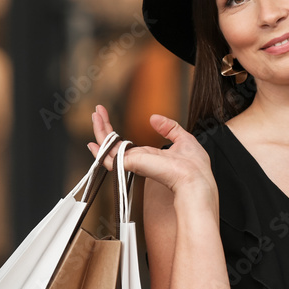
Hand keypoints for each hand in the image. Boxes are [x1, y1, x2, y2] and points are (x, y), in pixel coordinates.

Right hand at [87, 105, 214, 196]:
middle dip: (103, 127)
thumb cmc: (194, 165)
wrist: (195, 177)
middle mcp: (138, 160)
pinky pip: (110, 158)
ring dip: (100, 130)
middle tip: (97, 111)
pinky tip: (93, 141)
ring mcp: (133, 163)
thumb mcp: (183, 138)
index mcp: (148, 156)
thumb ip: (168, 127)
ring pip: (108, 148)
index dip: (114, 131)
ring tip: (95, 114)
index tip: (107, 116)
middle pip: (113, 144)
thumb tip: (154, 118)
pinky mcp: (131, 164)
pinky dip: (100, 150)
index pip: (124, 144)